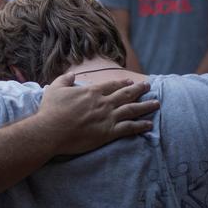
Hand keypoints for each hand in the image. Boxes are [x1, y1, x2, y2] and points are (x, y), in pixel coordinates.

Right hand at [36, 73, 157, 154]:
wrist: (50, 131)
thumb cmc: (50, 111)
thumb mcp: (55, 88)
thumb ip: (65, 80)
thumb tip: (72, 75)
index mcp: (92, 92)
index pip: (112, 85)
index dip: (122, 83)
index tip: (131, 81)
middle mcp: (103, 103)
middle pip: (126, 94)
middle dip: (139, 90)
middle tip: (149, 87)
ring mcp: (107, 118)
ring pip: (132, 109)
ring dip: (146, 106)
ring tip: (156, 103)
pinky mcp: (108, 133)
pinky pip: (129, 128)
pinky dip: (140, 126)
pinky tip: (149, 124)